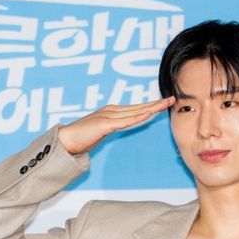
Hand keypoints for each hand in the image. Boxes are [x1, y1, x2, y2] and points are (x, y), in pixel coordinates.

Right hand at [58, 96, 175, 154]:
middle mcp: (112, 110)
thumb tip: (117, 128)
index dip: (151, 105)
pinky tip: (148, 113)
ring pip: (135, 111)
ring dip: (152, 107)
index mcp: (112, 112)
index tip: (165, 103)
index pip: (136, 108)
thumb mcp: (100, 132)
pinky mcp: (105, 124)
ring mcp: (108, 116)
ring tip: (166, 103)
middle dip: (157, 103)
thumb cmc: (81, 138)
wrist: (66, 140)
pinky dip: (138, 117)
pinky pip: (125, 121)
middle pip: (139, 106)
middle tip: (173, 98)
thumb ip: (110, 128)